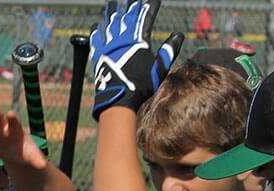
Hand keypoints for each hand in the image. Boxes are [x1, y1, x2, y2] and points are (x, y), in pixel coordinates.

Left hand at [90, 0, 182, 118]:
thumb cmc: (141, 86)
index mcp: (139, 41)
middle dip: (131, 4)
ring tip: (112, 2)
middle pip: (127, 17)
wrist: (119, 99)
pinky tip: (96, 25)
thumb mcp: (159, 69)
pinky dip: (96, 31)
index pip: (146, 18)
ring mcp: (109, 47)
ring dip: (112, 11)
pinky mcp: (98, 56)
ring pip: (110, 23)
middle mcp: (123, 40)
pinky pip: (96, 40)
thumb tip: (178, 36)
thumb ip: (168, 51)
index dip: (150, 6)